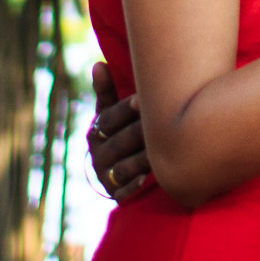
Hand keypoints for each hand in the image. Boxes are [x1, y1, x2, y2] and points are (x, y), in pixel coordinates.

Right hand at [86, 61, 154, 199]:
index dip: (125, 109)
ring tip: (161, 150)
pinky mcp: (116, 196)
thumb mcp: (110, 113)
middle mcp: (97, 155)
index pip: (109, 119)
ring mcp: (106, 177)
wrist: (115, 173)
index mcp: (96, 132)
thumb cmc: (119, 133)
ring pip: (123, 167)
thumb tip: (99, 64)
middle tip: (163, 122)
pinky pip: (124, 192)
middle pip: (119, 143)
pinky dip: (135, 186)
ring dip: (141, 159)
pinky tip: (148, 178)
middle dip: (140, 132)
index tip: (143, 99)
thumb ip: (107, 91)